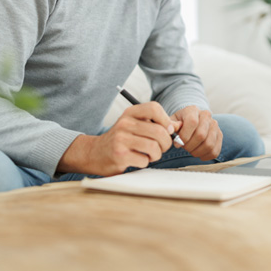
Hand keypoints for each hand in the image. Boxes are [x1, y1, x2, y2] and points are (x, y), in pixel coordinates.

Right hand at [58, 102, 181, 176]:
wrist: (94, 153)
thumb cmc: (120, 139)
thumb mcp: (134, 125)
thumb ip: (155, 124)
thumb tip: (176, 127)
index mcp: (130, 113)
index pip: (154, 108)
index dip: (166, 120)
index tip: (166, 130)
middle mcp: (125, 123)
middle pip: (159, 131)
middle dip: (166, 143)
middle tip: (161, 148)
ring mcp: (121, 139)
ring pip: (154, 147)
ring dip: (156, 155)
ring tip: (149, 155)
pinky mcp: (120, 155)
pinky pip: (144, 160)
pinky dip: (144, 163)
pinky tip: (136, 160)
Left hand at [170, 106, 222, 160]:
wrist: (190, 122)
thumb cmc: (179, 124)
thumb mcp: (171, 122)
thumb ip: (170, 125)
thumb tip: (170, 130)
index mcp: (193, 110)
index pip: (192, 122)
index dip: (184, 136)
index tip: (177, 143)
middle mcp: (206, 115)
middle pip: (201, 135)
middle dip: (189, 146)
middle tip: (184, 147)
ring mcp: (215, 125)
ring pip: (209, 144)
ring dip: (197, 152)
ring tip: (190, 150)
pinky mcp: (219, 135)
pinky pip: (215, 151)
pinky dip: (205, 156)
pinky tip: (198, 154)